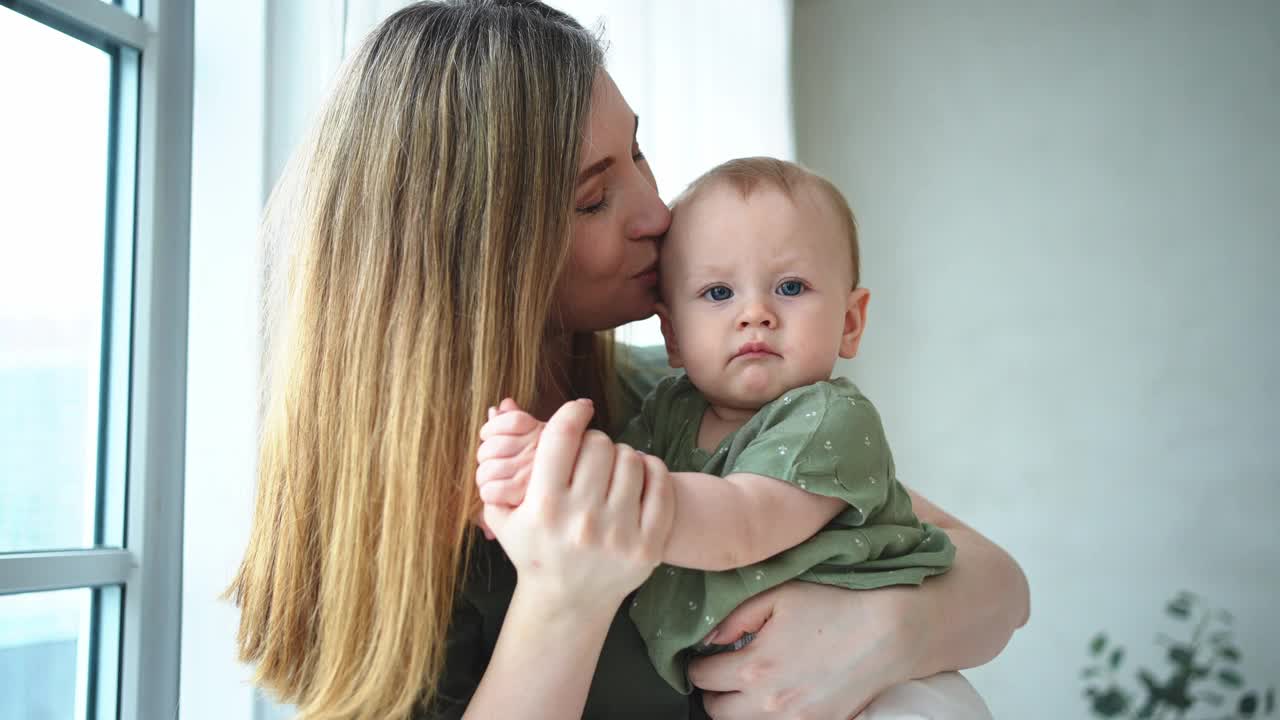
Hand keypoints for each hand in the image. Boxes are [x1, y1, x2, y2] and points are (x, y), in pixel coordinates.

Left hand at [476, 398, 544, 507]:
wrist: (572, 495)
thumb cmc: (554, 467)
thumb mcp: (540, 437)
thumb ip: (515, 419)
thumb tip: (495, 409)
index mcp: (543, 432)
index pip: (510, 421)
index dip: (491, 427)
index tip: (488, 434)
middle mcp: (540, 450)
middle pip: (492, 446)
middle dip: (485, 455)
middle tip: (493, 463)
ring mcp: (531, 473)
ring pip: (487, 470)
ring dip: (485, 477)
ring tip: (495, 480)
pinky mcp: (523, 496)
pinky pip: (491, 491)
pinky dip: (489, 493)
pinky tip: (500, 495)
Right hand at [482, 399, 674, 611]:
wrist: (567, 602)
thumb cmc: (533, 550)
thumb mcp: (504, 516)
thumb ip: (499, 466)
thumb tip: (502, 407)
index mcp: (544, 508)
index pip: (562, 436)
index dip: (572, 412)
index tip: (579, 409)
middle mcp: (581, 520)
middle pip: (599, 444)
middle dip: (593, 441)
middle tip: (591, 452)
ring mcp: (618, 535)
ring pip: (630, 460)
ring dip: (621, 456)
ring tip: (612, 468)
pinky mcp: (647, 547)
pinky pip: (660, 485)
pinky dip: (652, 470)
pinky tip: (640, 473)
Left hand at [689, 581, 927, 719]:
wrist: (889, 632)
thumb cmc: (835, 606)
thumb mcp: (779, 595)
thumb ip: (735, 616)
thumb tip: (708, 637)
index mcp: (755, 668)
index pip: (702, 677)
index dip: (699, 660)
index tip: (709, 651)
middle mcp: (770, 703)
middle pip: (716, 711)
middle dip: (714, 688)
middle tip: (726, 668)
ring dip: (740, 705)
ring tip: (754, 679)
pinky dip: (770, 713)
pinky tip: (780, 690)